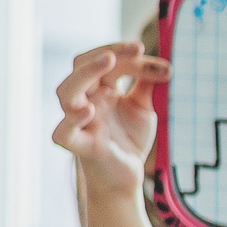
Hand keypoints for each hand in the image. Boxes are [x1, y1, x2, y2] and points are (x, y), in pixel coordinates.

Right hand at [54, 42, 169, 202]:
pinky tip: (87, 111)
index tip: (154, 55)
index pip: (106, 59)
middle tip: (136, 49)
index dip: (128, 53)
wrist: (127, 177)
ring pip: (65, 92)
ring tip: (108, 63)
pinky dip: (70, 120)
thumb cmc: (129, 140)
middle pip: (80, 66)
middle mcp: (86, 100)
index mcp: (100, 88)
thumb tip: (164, 63)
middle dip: (105, 52)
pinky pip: (62, 133)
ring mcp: (80, 122)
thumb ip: (147, 85)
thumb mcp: (142, 108)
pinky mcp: (80, 146)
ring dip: (85, 74)